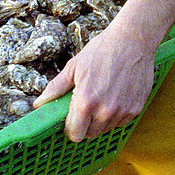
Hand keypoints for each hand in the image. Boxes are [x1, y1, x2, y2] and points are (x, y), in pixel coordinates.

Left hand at [33, 23, 154, 142]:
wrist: (132, 40)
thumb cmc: (102, 50)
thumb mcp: (74, 66)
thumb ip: (56, 88)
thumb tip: (39, 103)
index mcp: (85, 101)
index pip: (74, 134)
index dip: (70, 127)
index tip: (71, 119)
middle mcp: (105, 111)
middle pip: (90, 134)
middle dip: (85, 123)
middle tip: (87, 103)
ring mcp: (122, 111)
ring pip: (106, 128)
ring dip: (101, 119)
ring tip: (103, 95)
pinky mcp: (136, 109)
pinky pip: (121, 122)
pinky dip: (116, 114)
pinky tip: (116, 94)